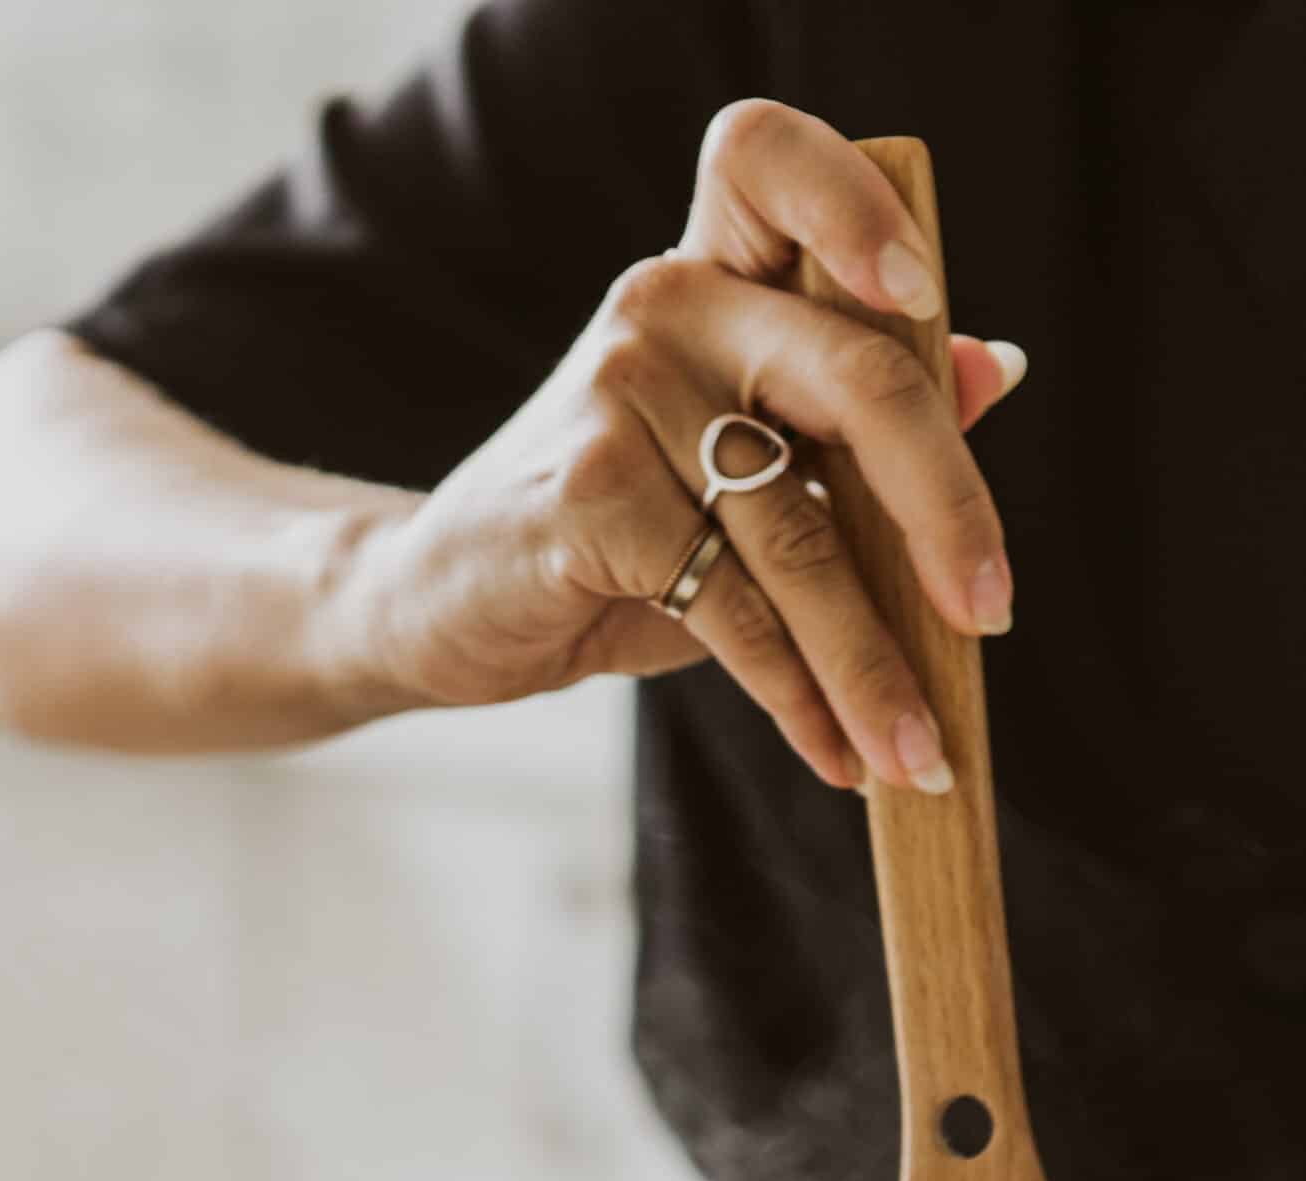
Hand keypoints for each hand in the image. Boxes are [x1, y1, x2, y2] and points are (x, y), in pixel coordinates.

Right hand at [353, 99, 1024, 791]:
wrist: (445, 604)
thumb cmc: (612, 533)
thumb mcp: (735, 465)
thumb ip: (850, 422)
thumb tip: (995, 367)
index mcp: (712, 271)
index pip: (775, 164)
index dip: (859, 207)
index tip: (921, 292)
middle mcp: (667, 304)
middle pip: (858, 377)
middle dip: (948, 514)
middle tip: (992, 614)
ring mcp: (622, 392)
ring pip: (800, 538)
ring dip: (873, 665)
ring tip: (919, 755)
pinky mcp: (590, 495)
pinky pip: (735, 610)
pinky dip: (798, 698)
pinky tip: (836, 753)